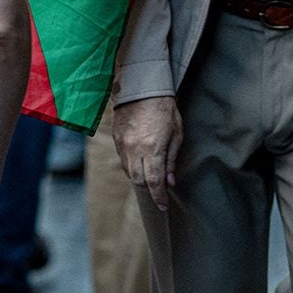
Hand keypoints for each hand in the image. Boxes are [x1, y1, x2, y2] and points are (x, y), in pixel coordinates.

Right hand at [113, 96, 181, 211]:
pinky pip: (122, 160)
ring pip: (128, 172)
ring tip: (149, 176)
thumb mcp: (176, 133)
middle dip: (149, 189)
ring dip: (139, 178)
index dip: (159, 197)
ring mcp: (123, 144)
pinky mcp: (116, 139)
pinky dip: (131, 166)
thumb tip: (170, 180)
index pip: (154, 182)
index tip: (163, 205)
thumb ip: (171, 159)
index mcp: (152, 148)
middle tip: (158, 192)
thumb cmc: (164, 108)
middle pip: (139, 181)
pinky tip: (139, 163)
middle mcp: (134, 149)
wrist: (142, 87)